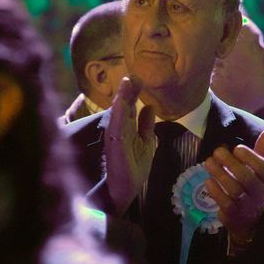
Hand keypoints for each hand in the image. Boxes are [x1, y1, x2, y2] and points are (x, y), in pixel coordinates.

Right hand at [105, 77, 155, 213]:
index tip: (138, 78)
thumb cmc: (134, 169)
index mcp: (126, 129)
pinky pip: (116, 127)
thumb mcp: (146, 143)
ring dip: (122, 98)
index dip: (133, 93)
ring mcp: (115, 137)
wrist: (126, 189)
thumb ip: (147, 125)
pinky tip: (120, 101)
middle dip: (127, 91)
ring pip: (118, 113)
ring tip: (127, 82)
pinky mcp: (114, 145)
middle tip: (132, 74)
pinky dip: (118, 114)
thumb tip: (149, 106)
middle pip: (123, 107)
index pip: (129, 107)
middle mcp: (118, 130)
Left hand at [204, 129, 263, 243]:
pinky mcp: (233, 214)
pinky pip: (224, 202)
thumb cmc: (252, 187)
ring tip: (209, 162)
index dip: (250, 157)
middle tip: (217, 151)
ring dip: (219, 174)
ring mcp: (246, 205)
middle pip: (246, 178)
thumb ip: (263, 150)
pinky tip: (208, 180)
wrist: (249, 218)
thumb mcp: (260, 170)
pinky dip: (215, 191)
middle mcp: (259, 192)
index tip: (236, 148)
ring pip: (234, 190)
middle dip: (230, 163)